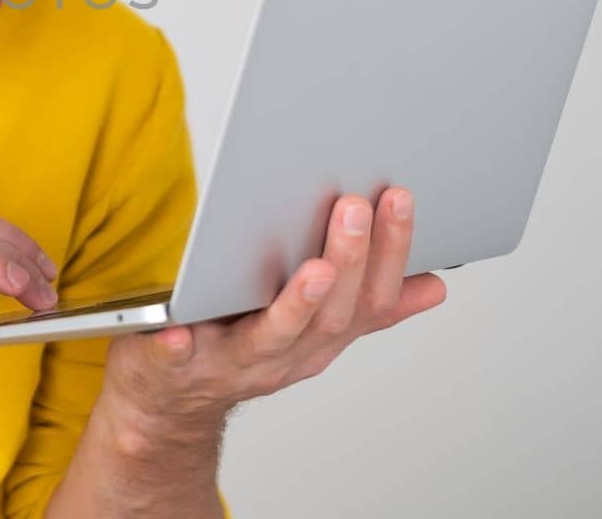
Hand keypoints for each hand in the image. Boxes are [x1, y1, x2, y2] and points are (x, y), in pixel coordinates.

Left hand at [98, 186, 447, 438]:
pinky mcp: (174, 366)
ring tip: (313, 267)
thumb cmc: (240, 348)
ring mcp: (230, 364)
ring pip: (273, 336)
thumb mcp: (312, 330)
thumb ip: (365, 308)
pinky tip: (177, 330)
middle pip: (329, 316)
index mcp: (319, 338)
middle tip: (355, 207)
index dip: (391, 252)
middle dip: (349, 260)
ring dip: (297, 303)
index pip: (371, 300)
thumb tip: (433, 285)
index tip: (400, 197)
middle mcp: (283, 355)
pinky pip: (178, 359)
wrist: (168, 405)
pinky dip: (179, 346)